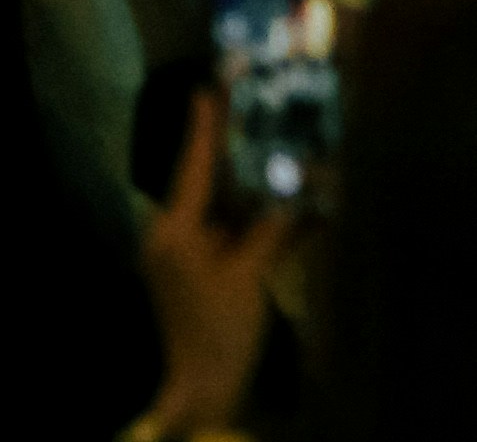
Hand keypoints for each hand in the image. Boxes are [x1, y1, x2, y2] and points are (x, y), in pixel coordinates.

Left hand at [135, 93, 293, 433]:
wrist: (205, 388)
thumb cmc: (220, 330)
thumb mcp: (249, 276)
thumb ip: (271, 231)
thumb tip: (297, 196)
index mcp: (174, 229)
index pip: (192, 167)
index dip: (204, 128)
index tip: (208, 87)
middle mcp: (176, 234)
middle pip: (211, 185)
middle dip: (240, 157)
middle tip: (259, 114)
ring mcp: (190, 254)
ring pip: (228, 211)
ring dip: (259, 194)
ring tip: (289, 158)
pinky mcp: (207, 272)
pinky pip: (235, 239)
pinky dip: (262, 230)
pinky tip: (302, 216)